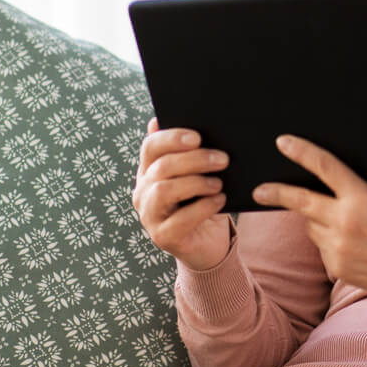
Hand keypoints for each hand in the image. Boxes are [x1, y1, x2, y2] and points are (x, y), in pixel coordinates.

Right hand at [132, 118, 232, 272]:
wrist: (209, 242)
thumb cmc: (203, 201)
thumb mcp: (198, 174)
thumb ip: (191, 152)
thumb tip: (189, 124)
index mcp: (149, 170)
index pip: (150, 146)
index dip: (171, 138)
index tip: (198, 137)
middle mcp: (143, 191)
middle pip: (162, 166)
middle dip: (194, 159)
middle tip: (223, 158)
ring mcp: (149, 216)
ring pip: (165, 191)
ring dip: (196, 183)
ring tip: (219, 183)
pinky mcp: (163, 237)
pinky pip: (179, 220)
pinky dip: (203, 207)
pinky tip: (219, 201)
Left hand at [253, 135, 366, 300]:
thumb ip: (355, 194)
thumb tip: (326, 186)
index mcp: (362, 197)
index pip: (324, 167)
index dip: (301, 152)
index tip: (283, 143)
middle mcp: (345, 222)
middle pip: (300, 201)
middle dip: (276, 193)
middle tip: (260, 190)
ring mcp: (338, 247)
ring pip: (311, 226)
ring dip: (318, 221)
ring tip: (349, 226)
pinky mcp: (337, 267)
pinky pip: (322, 248)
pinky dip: (331, 243)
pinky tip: (355, 247)